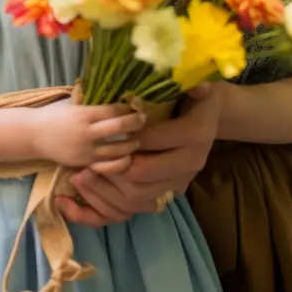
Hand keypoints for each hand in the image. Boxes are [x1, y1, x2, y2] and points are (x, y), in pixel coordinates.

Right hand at [33, 99, 144, 170]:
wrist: (33, 135)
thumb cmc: (54, 115)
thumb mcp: (72, 104)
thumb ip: (91, 102)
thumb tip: (114, 93)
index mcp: (83, 113)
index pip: (113, 109)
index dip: (127, 107)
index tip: (135, 105)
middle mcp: (86, 131)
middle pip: (119, 126)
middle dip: (135, 122)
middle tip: (143, 119)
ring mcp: (85, 149)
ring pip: (117, 148)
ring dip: (131, 144)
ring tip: (138, 140)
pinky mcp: (84, 162)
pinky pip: (107, 165)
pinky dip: (120, 161)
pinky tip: (126, 157)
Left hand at [57, 83, 219, 226]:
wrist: (209, 116)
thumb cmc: (194, 95)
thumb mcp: (195, 84)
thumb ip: (192, 84)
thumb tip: (196, 84)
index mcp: (196, 135)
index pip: (150, 142)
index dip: (121, 139)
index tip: (99, 136)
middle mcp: (191, 163)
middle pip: (141, 174)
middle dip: (109, 169)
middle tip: (84, 163)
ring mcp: (181, 181)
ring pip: (137, 197)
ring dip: (106, 189)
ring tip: (81, 175)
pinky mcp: (170, 191)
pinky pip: (138, 207)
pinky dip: (110, 204)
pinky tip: (90, 193)